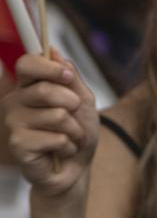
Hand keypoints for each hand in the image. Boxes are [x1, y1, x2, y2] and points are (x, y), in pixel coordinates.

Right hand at [3, 50, 96, 201]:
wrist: (76, 166)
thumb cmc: (78, 130)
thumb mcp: (82, 99)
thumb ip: (70, 76)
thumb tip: (53, 51)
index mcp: (29, 87)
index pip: (26, 64)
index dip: (49, 67)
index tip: (68, 77)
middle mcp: (16, 102)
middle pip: (45, 89)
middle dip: (72, 103)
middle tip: (74, 115)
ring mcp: (14, 124)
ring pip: (56, 115)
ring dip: (74, 129)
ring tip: (69, 137)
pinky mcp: (18, 145)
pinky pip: (55, 137)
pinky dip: (68, 144)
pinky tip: (61, 151)